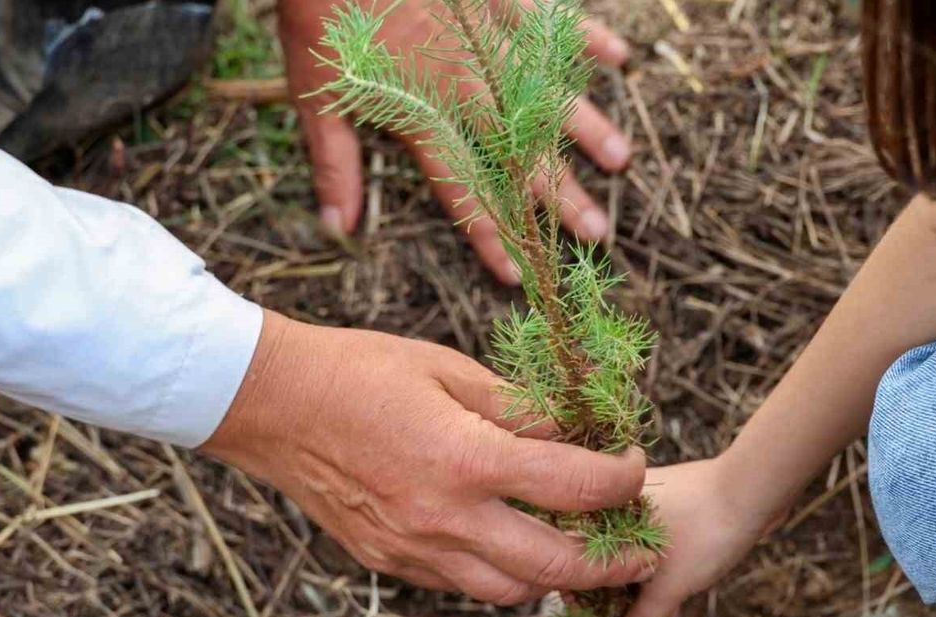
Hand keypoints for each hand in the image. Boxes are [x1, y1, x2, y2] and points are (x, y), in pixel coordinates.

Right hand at [202, 310, 655, 603]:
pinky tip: (511, 543)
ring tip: (580, 550)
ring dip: (555, 576)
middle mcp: (445, 517)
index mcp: (467, 458)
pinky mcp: (389, 561)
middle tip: (641, 549)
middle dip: (612, 562)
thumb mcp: (448, 369)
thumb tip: (573, 432)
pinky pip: (462, 585)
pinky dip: (500, 574)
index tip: (633, 464)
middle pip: (554, 565)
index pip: (575, 485)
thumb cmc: (361, 371)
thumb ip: (516, 408)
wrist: (273, 405)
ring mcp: (414, 548)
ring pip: (510, 591)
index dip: (621, 477)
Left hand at [277, 0, 632, 284]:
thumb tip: (337, 228)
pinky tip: (619, 57)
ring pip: (543, 92)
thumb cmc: (318, 19)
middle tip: (597, 232)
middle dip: (558, 196)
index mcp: (420, 114)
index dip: (488, 233)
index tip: (514, 272)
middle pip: (518, 151)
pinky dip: (582, 37)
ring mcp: (484, 39)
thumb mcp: (315, 97)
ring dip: (584, 126)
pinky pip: (545, 22)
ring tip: (620, 160)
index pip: (461, 188)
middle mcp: (463, 84)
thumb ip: (334, 164)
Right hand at [604, 460, 782, 616]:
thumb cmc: (704, 528)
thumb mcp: (669, 584)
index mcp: (601, 517)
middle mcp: (615, 512)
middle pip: (603, 575)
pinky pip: (651, 560)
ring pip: (628, 569)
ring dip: (634, 606)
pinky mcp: (669, 520)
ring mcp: (643, 515)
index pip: (580, 574)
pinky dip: (655, 588)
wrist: (754, 489)